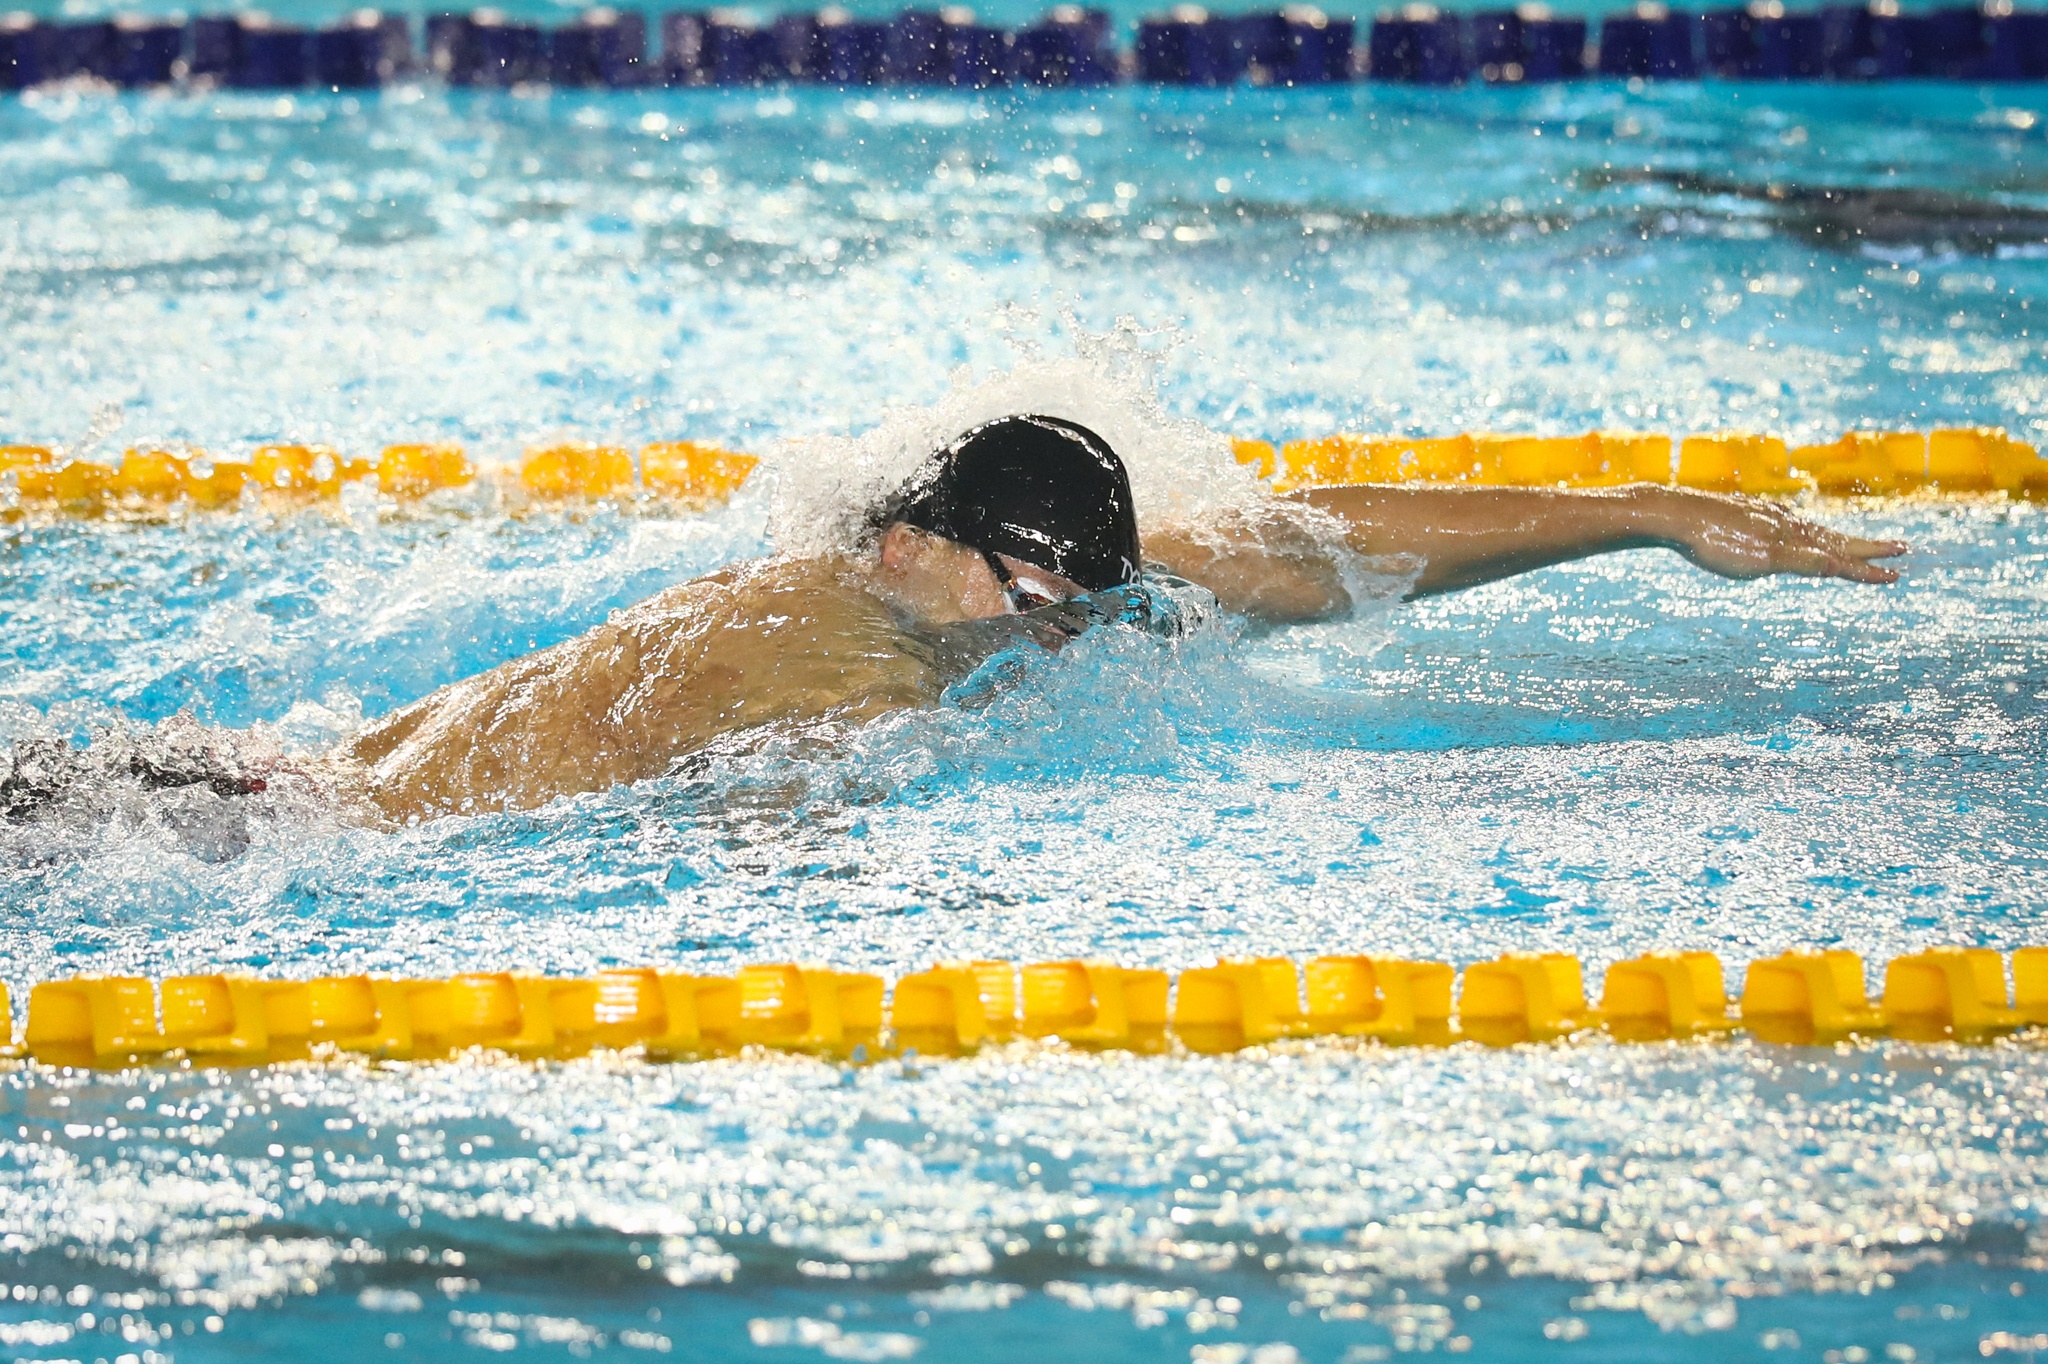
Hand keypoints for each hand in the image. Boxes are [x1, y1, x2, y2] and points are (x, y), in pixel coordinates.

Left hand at [1671, 491, 1906, 583]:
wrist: (1675, 514)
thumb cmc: (1715, 543)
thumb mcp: (1759, 559)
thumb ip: (1800, 561)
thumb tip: (1837, 562)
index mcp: (1794, 537)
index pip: (1840, 556)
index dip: (1867, 568)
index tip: (1896, 576)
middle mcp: (1787, 524)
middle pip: (1834, 538)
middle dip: (1866, 547)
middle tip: (1900, 547)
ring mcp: (1768, 517)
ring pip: (1811, 531)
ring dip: (1838, 539)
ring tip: (1855, 545)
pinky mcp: (1747, 514)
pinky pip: (1787, 525)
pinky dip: (1805, 532)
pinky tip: (1796, 530)